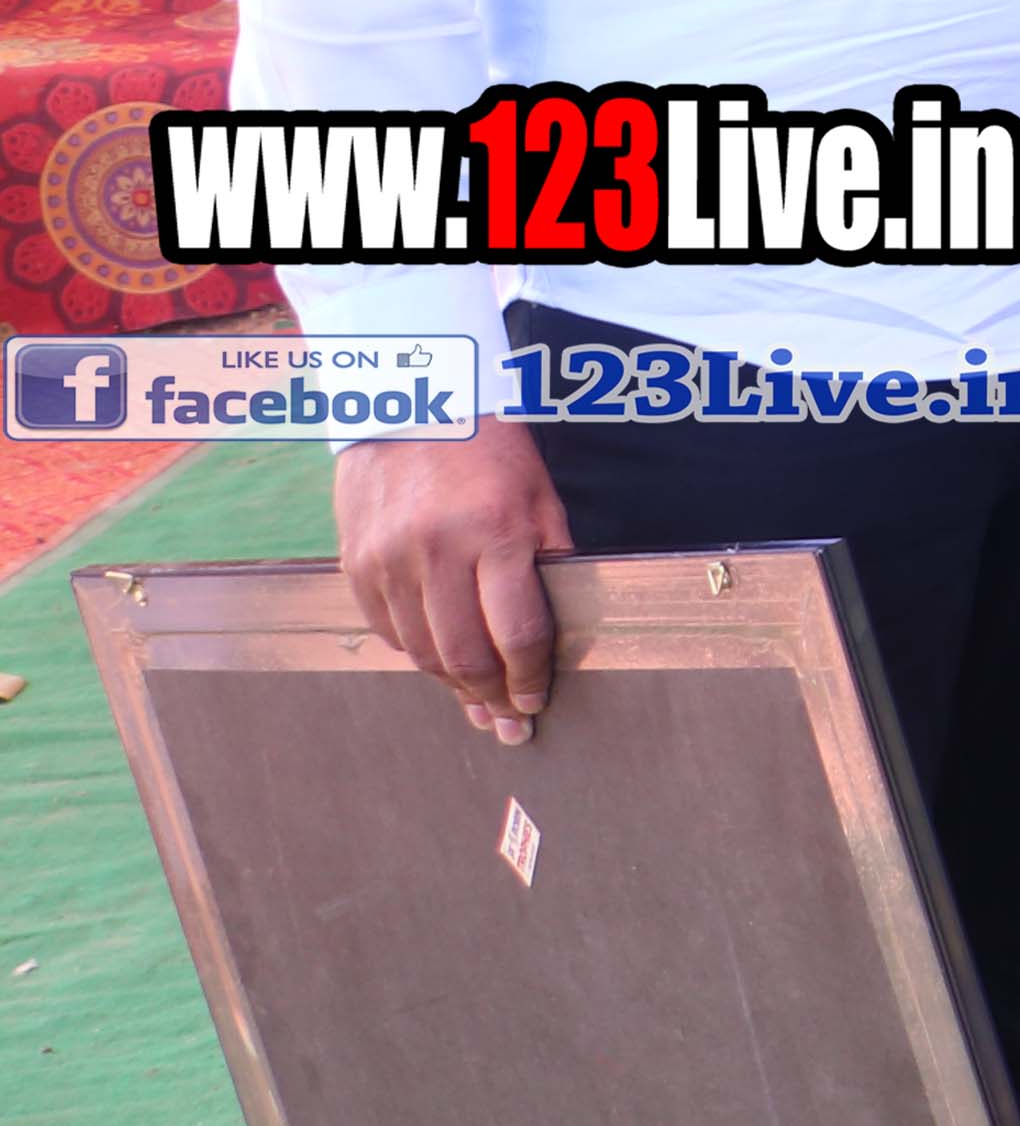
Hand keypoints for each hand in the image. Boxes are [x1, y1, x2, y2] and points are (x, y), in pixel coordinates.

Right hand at [337, 425, 576, 742]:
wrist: (411, 402)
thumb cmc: (491, 448)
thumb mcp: (540, 496)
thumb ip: (550, 560)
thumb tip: (557, 630)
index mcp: (494, 533)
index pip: (516, 632)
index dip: (529, 678)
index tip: (536, 702)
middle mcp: (435, 551)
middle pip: (463, 653)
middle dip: (491, 696)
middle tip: (508, 723)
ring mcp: (388, 560)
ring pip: (421, 650)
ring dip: (452, 684)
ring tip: (477, 705)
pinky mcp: (356, 563)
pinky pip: (387, 628)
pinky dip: (416, 652)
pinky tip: (439, 662)